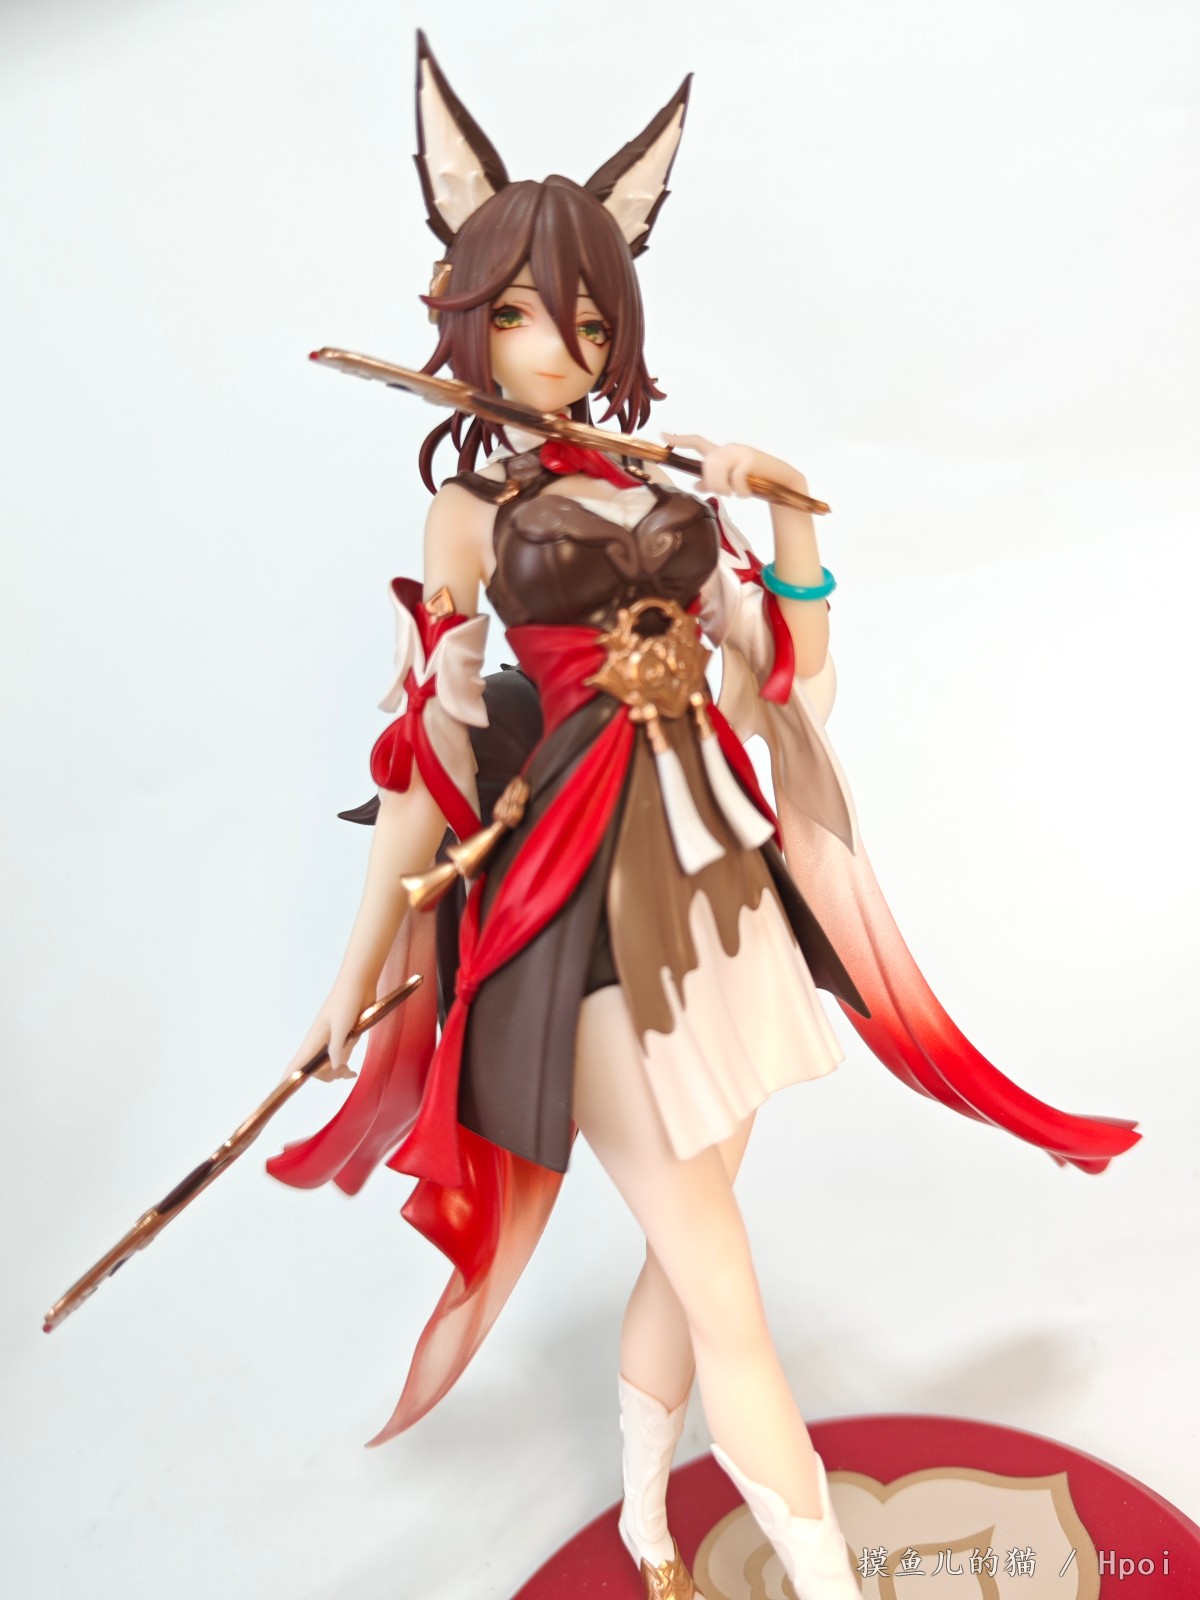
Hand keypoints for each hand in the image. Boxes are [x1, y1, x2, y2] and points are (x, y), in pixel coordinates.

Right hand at [282, 974, 376, 1084]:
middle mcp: (319, 1042)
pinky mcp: (342, 1036)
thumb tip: (334, 1067)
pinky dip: (345, 1065)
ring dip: (339, 1072)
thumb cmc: (347, 1002)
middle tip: (344, 1073)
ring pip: (329, 1065)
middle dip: (326, 1076)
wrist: (359, 984)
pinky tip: (353, 1071)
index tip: (280, 1091)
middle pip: (315, 1069)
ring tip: (351, 1073)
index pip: (296, 1063)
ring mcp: (331, 1039)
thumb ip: (337, 1047)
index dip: (288, 1078)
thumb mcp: (342, 1026)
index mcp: (314, 1039)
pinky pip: (340, 1056)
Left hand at [663, 434, 807, 498]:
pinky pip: (735, 478)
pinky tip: (746, 493)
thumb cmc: (755, 482)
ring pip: (718, 470)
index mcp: (722, 453)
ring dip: (724, 487)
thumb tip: (694, 484)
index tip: (662, 435)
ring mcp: (741, 452)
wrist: (783, 481)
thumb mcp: (731, 482)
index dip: (679, 440)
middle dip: (713, 483)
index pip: (697, 442)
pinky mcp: (751, 459)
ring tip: (736, 493)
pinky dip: (739, 491)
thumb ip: (713, 482)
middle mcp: (729, 448)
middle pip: (707, 464)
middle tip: (725, 493)